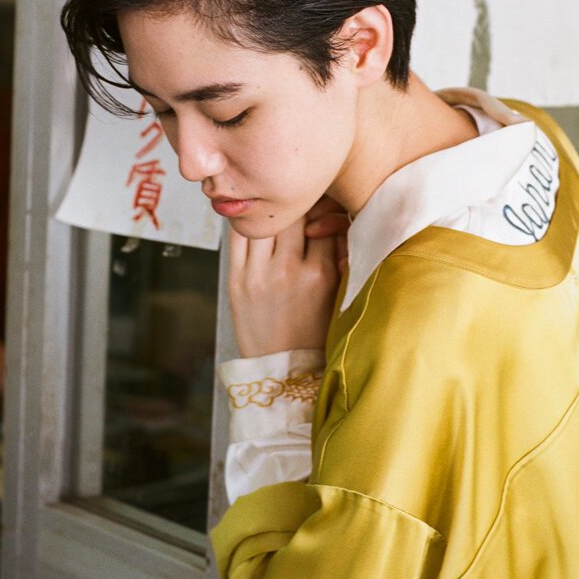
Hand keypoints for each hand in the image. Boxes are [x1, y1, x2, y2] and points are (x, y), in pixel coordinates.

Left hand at [228, 203, 345, 357]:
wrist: (283, 369)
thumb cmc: (315, 333)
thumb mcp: (338, 295)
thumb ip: (340, 257)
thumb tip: (333, 220)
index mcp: (321, 274)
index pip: (325, 221)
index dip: (324, 212)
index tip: (321, 213)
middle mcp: (289, 270)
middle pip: (294, 215)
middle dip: (299, 208)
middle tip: (297, 208)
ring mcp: (259, 274)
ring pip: (266, 221)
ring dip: (272, 214)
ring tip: (276, 215)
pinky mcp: (237, 280)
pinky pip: (237, 236)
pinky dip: (246, 225)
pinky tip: (253, 224)